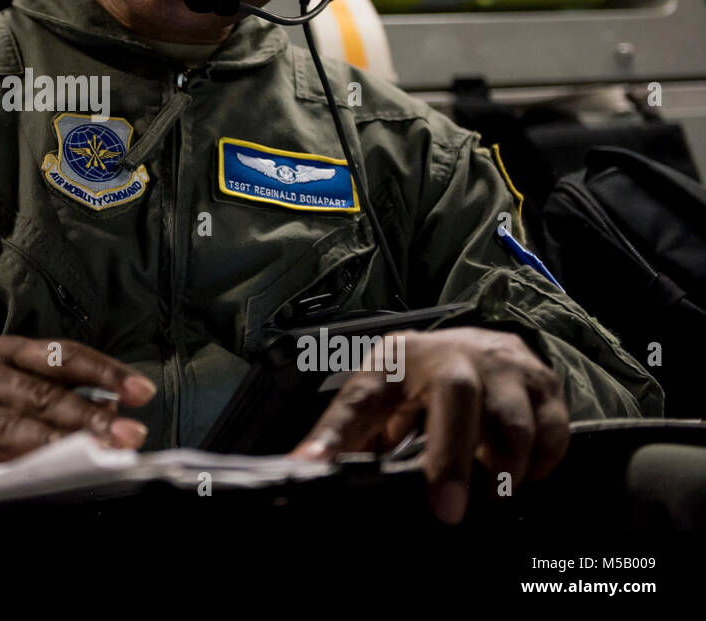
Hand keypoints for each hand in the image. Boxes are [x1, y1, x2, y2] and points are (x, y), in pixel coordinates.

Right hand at [0, 336, 156, 494]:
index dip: (103, 372)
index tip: (143, 392)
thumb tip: (111, 411)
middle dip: (87, 418)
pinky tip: (14, 485)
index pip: (58, 357)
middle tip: (128, 436)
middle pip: (38, 395)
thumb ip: (47, 395)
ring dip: (52, 447)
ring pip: (6, 427)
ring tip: (90, 461)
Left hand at [289, 327, 569, 523]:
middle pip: (455, 396)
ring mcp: (502, 364)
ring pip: (513, 420)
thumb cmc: (417, 381)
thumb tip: (305, 469)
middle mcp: (451, 353)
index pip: (361, 396)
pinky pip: (553, 433)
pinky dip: (539, 464)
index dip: (338, 434)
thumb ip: (345, 436)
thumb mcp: (376, 400)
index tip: (316, 468)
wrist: (473, 346)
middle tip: (447, 512)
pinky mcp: (542, 381)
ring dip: (502, 470)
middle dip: (452, 460)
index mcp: (395, 360)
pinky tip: (519, 474)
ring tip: (487, 494)